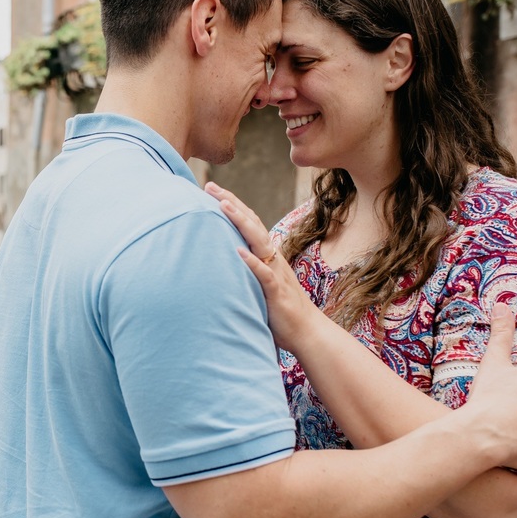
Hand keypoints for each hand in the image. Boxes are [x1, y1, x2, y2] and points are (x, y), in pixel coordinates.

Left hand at [205, 181, 320, 352]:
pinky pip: (264, 274)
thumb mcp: (259, 282)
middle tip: (210, 185)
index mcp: (266, 255)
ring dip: (241, 222)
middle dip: (231, 203)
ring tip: (223, 206)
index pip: (248, 222)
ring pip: (258, 241)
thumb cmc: (279, 309)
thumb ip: (246, 269)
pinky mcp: (276, 292)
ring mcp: (275, 273)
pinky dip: (252, 262)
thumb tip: (224, 257)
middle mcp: (271, 258)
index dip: (231, 204)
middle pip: (251, 223)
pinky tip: (238, 252)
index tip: (211, 189)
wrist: (307, 331)